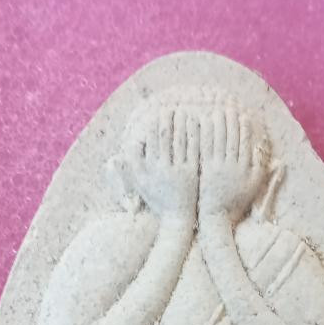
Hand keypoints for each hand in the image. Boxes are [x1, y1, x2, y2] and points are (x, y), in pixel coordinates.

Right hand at [121, 106, 199, 220]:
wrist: (177, 217)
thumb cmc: (157, 198)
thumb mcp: (141, 183)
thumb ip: (132, 164)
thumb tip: (126, 144)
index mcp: (149, 168)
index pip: (152, 139)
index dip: (156, 124)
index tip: (159, 112)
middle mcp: (163, 168)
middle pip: (166, 137)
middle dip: (169, 120)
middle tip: (172, 107)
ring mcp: (178, 171)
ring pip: (180, 141)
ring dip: (183, 124)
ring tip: (185, 112)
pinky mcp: (191, 174)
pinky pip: (193, 151)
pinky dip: (195, 137)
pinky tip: (197, 128)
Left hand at [199, 108, 268, 222]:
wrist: (217, 217)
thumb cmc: (235, 202)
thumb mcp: (253, 184)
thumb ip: (259, 164)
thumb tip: (260, 144)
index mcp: (247, 168)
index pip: (246, 141)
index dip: (244, 126)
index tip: (243, 114)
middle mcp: (235, 166)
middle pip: (233, 137)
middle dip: (232, 119)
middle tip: (229, 105)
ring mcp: (220, 167)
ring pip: (221, 140)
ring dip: (220, 123)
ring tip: (218, 110)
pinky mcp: (207, 170)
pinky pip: (208, 147)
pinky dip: (207, 134)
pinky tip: (205, 124)